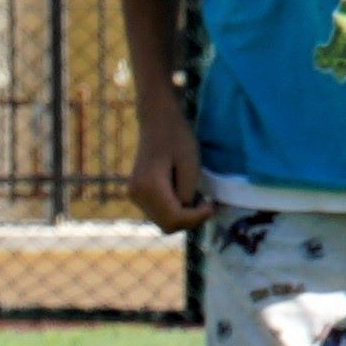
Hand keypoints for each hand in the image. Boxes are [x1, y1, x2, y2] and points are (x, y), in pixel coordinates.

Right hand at [131, 100, 209, 233]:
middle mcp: (137, 194)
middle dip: (190, 220)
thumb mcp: (190, 164)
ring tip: (195, 197)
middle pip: (167, 226)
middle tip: (205, 203)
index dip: (196, 218)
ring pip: (163, 222)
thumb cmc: (177, 136)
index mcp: (149, 186)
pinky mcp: (137, 193)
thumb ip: (188, 192)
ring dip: (182, 216)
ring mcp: (134, 195)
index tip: (211, 205)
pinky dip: (173, 210)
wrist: (157, 119)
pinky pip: (158, 213)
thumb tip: (186, 210)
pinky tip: (182, 194)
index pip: (175, 219)